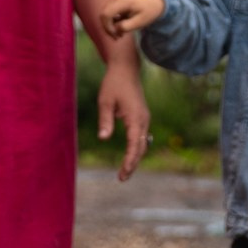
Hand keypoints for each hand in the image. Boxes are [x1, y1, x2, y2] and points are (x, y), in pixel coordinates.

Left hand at [97, 58, 151, 180]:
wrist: (126, 69)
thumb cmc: (113, 84)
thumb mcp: (105, 101)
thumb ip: (105, 120)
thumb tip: (103, 138)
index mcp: (136, 118)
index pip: (134, 144)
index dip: (129, 160)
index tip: (123, 172)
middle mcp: (144, 120)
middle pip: (141, 148)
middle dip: (132, 164)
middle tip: (121, 178)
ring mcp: (144, 119)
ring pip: (142, 144)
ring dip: (135, 158)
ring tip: (124, 172)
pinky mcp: (142, 118)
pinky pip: (141, 138)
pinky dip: (136, 149)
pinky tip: (129, 158)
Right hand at [101, 0, 164, 40]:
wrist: (155, 1)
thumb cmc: (148, 12)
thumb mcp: (140, 22)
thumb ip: (126, 27)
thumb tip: (115, 29)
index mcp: (122, 0)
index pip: (106, 15)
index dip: (108, 28)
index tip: (117, 36)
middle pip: (103, 15)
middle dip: (108, 28)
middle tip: (118, 37)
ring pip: (104, 15)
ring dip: (110, 26)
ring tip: (121, 32)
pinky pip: (107, 12)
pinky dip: (112, 21)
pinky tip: (120, 25)